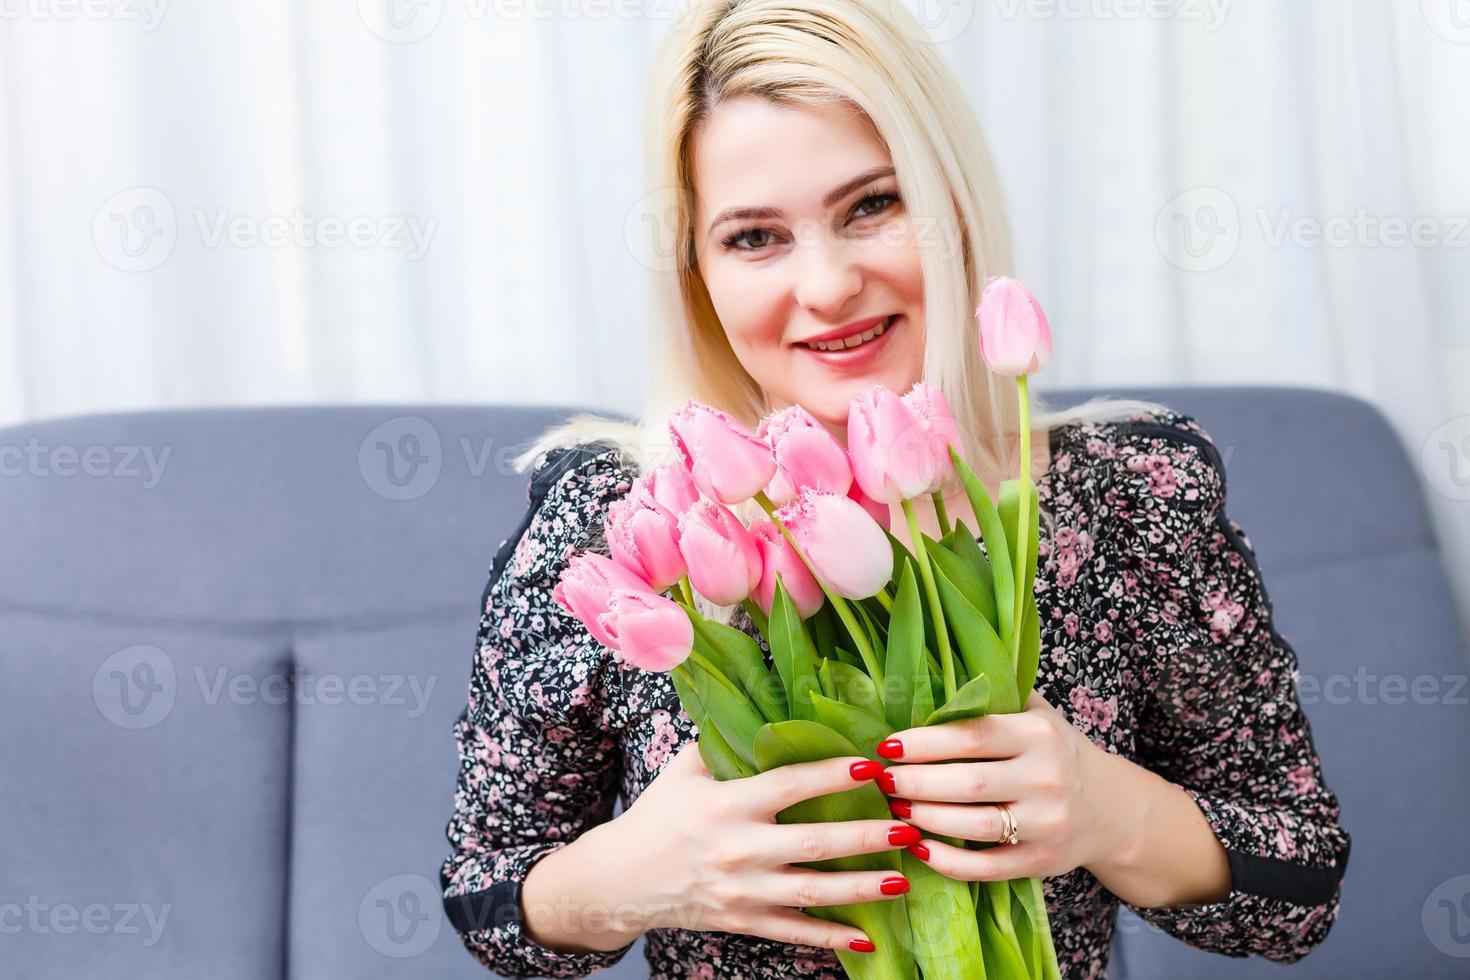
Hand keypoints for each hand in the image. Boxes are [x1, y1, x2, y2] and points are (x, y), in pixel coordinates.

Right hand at [614, 741, 917, 955]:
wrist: (620, 880)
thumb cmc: (658, 816)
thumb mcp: (684, 771)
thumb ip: (724, 742)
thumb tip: (768, 705)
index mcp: (725, 805)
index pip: (788, 786)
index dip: (831, 775)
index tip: (871, 767)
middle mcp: (737, 849)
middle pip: (813, 843)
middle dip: (865, 836)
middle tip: (908, 827)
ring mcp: (742, 891)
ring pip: (812, 892)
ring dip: (861, 886)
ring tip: (903, 877)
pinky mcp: (743, 922)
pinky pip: (795, 932)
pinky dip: (833, 937)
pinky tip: (870, 935)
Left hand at [873, 689, 1112, 881]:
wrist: (1112, 810)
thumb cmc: (1058, 754)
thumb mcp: (1039, 715)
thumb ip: (997, 697)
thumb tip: (930, 679)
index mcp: (1039, 735)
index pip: (972, 735)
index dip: (924, 742)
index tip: (887, 746)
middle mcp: (1045, 778)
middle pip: (966, 782)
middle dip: (914, 781)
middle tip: (881, 779)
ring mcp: (1045, 824)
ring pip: (972, 824)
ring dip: (924, 818)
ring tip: (894, 808)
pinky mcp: (1040, 862)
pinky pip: (985, 867)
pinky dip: (947, 861)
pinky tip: (919, 847)